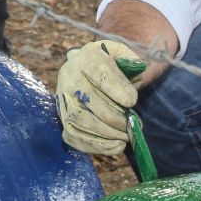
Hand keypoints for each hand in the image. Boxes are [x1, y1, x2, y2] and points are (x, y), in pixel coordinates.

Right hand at [55, 39, 141, 155]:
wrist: (89, 70)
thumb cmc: (111, 64)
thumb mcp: (122, 54)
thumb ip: (132, 60)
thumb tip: (138, 70)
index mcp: (87, 55)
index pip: (98, 72)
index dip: (116, 88)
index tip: (132, 101)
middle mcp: (69, 75)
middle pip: (88, 99)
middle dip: (115, 116)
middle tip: (134, 125)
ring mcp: (63, 98)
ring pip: (80, 119)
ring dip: (107, 133)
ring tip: (127, 136)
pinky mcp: (62, 117)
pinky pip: (75, 136)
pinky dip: (97, 145)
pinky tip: (117, 146)